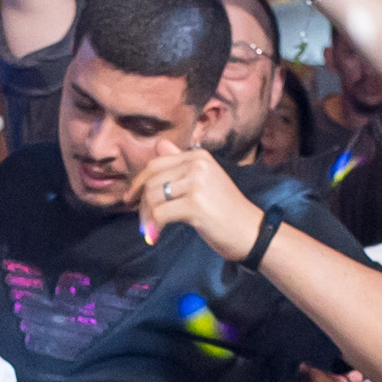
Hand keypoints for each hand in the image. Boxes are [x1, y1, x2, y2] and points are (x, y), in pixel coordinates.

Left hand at [129, 142, 262, 260]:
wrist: (250, 232)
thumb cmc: (226, 210)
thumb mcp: (204, 180)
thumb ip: (180, 162)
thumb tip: (158, 144)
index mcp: (199, 156)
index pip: (156, 164)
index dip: (138, 183)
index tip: (131, 200)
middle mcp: (198, 164)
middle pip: (151, 180)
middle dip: (141, 203)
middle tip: (142, 222)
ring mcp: (197, 184)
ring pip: (153, 197)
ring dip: (146, 218)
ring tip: (150, 231)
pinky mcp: (195, 205)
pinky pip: (160, 214)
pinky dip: (153, 227)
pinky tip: (155, 237)